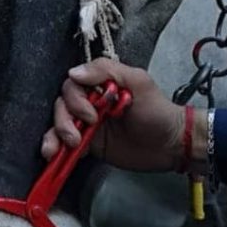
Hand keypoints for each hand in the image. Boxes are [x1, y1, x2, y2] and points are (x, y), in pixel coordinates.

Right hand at [40, 58, 187, 172]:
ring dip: (56, 135)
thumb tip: (74, 73)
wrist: (171, 146)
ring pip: (59, 123)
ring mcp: (88, 124)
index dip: (75, 100)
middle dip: (64, 120)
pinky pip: (66, 144)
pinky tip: (56, 155)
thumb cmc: (158, 111)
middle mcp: (90, 102)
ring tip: (66, 147)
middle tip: (78, 136)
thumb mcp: (138, 82)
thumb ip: (106, 71)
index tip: (91, 115)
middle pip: (62, 105)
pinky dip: (57, 148)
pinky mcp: (89, 144)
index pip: (72, 85)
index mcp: (100, 84)